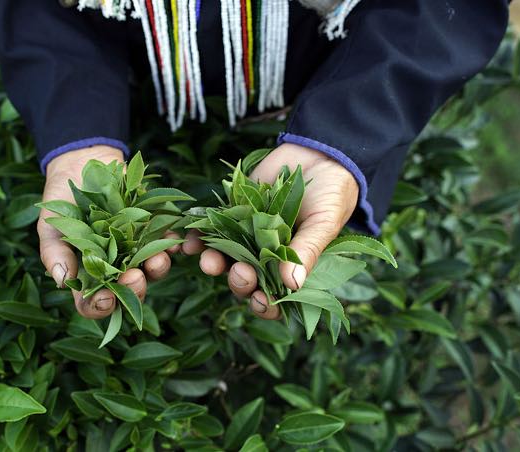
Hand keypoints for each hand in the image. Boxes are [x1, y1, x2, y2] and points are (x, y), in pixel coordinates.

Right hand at [39, 145, 179, 318]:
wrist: (82, 163)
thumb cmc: (61, 201)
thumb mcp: (51, 225)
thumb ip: (55, 253)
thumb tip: (63, 281)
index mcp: (89, 274)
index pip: (94, 302)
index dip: (100, 306)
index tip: (105, 298)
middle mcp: (116, 267)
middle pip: (129, 290)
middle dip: (135, 289)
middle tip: (135, 278)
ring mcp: (137, 249)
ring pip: (153, 269)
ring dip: (157, 268)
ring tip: (156, 259)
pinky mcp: (154, 228)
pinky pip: (168, 241)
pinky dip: (172, 243)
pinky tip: (173, 241)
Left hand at [190, 143, 359, 319]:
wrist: (318, 152)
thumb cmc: (331, 193)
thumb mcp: (324, 222)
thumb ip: (307, 251)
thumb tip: (291, 285)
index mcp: (291, 267)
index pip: (275, 298)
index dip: (265, 306)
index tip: (261, 300)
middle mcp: (265, 256)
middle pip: (245, 281)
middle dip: (239, 283)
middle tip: (241, 272)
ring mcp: (246, 235)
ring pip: (224, 259)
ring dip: (214, 264)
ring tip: (209, 261)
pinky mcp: (231, 213)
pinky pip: (209, 230)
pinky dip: (196, 239)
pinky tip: (188, 243)